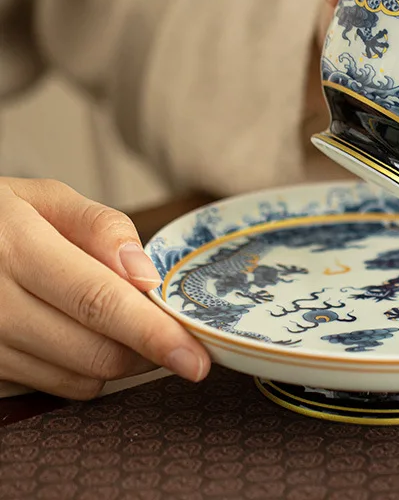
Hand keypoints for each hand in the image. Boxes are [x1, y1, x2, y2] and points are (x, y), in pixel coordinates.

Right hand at [0, 178, 209, 398]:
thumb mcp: (44, 198)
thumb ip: (101, 227)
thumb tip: (145, 273)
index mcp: (16, 249)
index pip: (99, 302)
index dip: (152, 333)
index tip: (194, 356)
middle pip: (94, 352)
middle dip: (147, 350)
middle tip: (174, 335)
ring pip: (77, 378)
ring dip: (119, 360)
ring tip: (125, 324)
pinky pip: (51, 386)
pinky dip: (83, 368)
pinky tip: (82, 334)